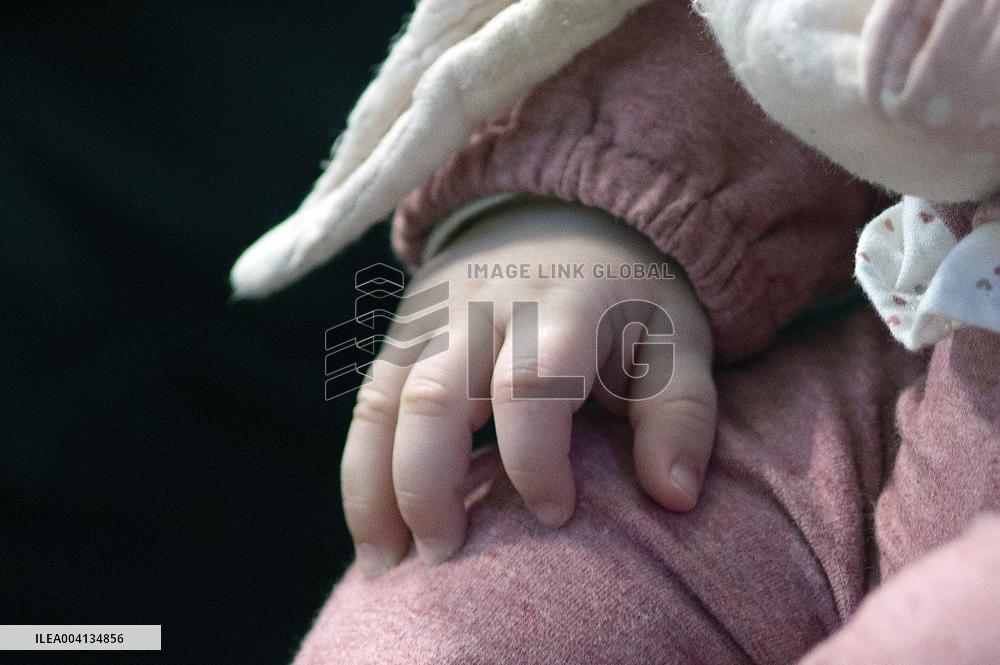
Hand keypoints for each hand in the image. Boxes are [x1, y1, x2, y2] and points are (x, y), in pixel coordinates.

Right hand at [341, 200, 716, 576]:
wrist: (566, 218)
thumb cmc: (630, 299)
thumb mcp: (678, 340)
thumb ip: (681, 414)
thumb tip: (673, 498)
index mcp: (563, 308)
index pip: (531, 384)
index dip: (534, 460)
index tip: (555, 515)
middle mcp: (485, 309)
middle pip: (433, 396)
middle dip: (429, 486)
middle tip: (448, 561)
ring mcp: (433, 317)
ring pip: (382, 402)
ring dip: (375, 490)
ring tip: (386, 569)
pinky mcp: (403, 332)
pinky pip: (367, 402)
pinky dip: (361, 471)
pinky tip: (374, 531)